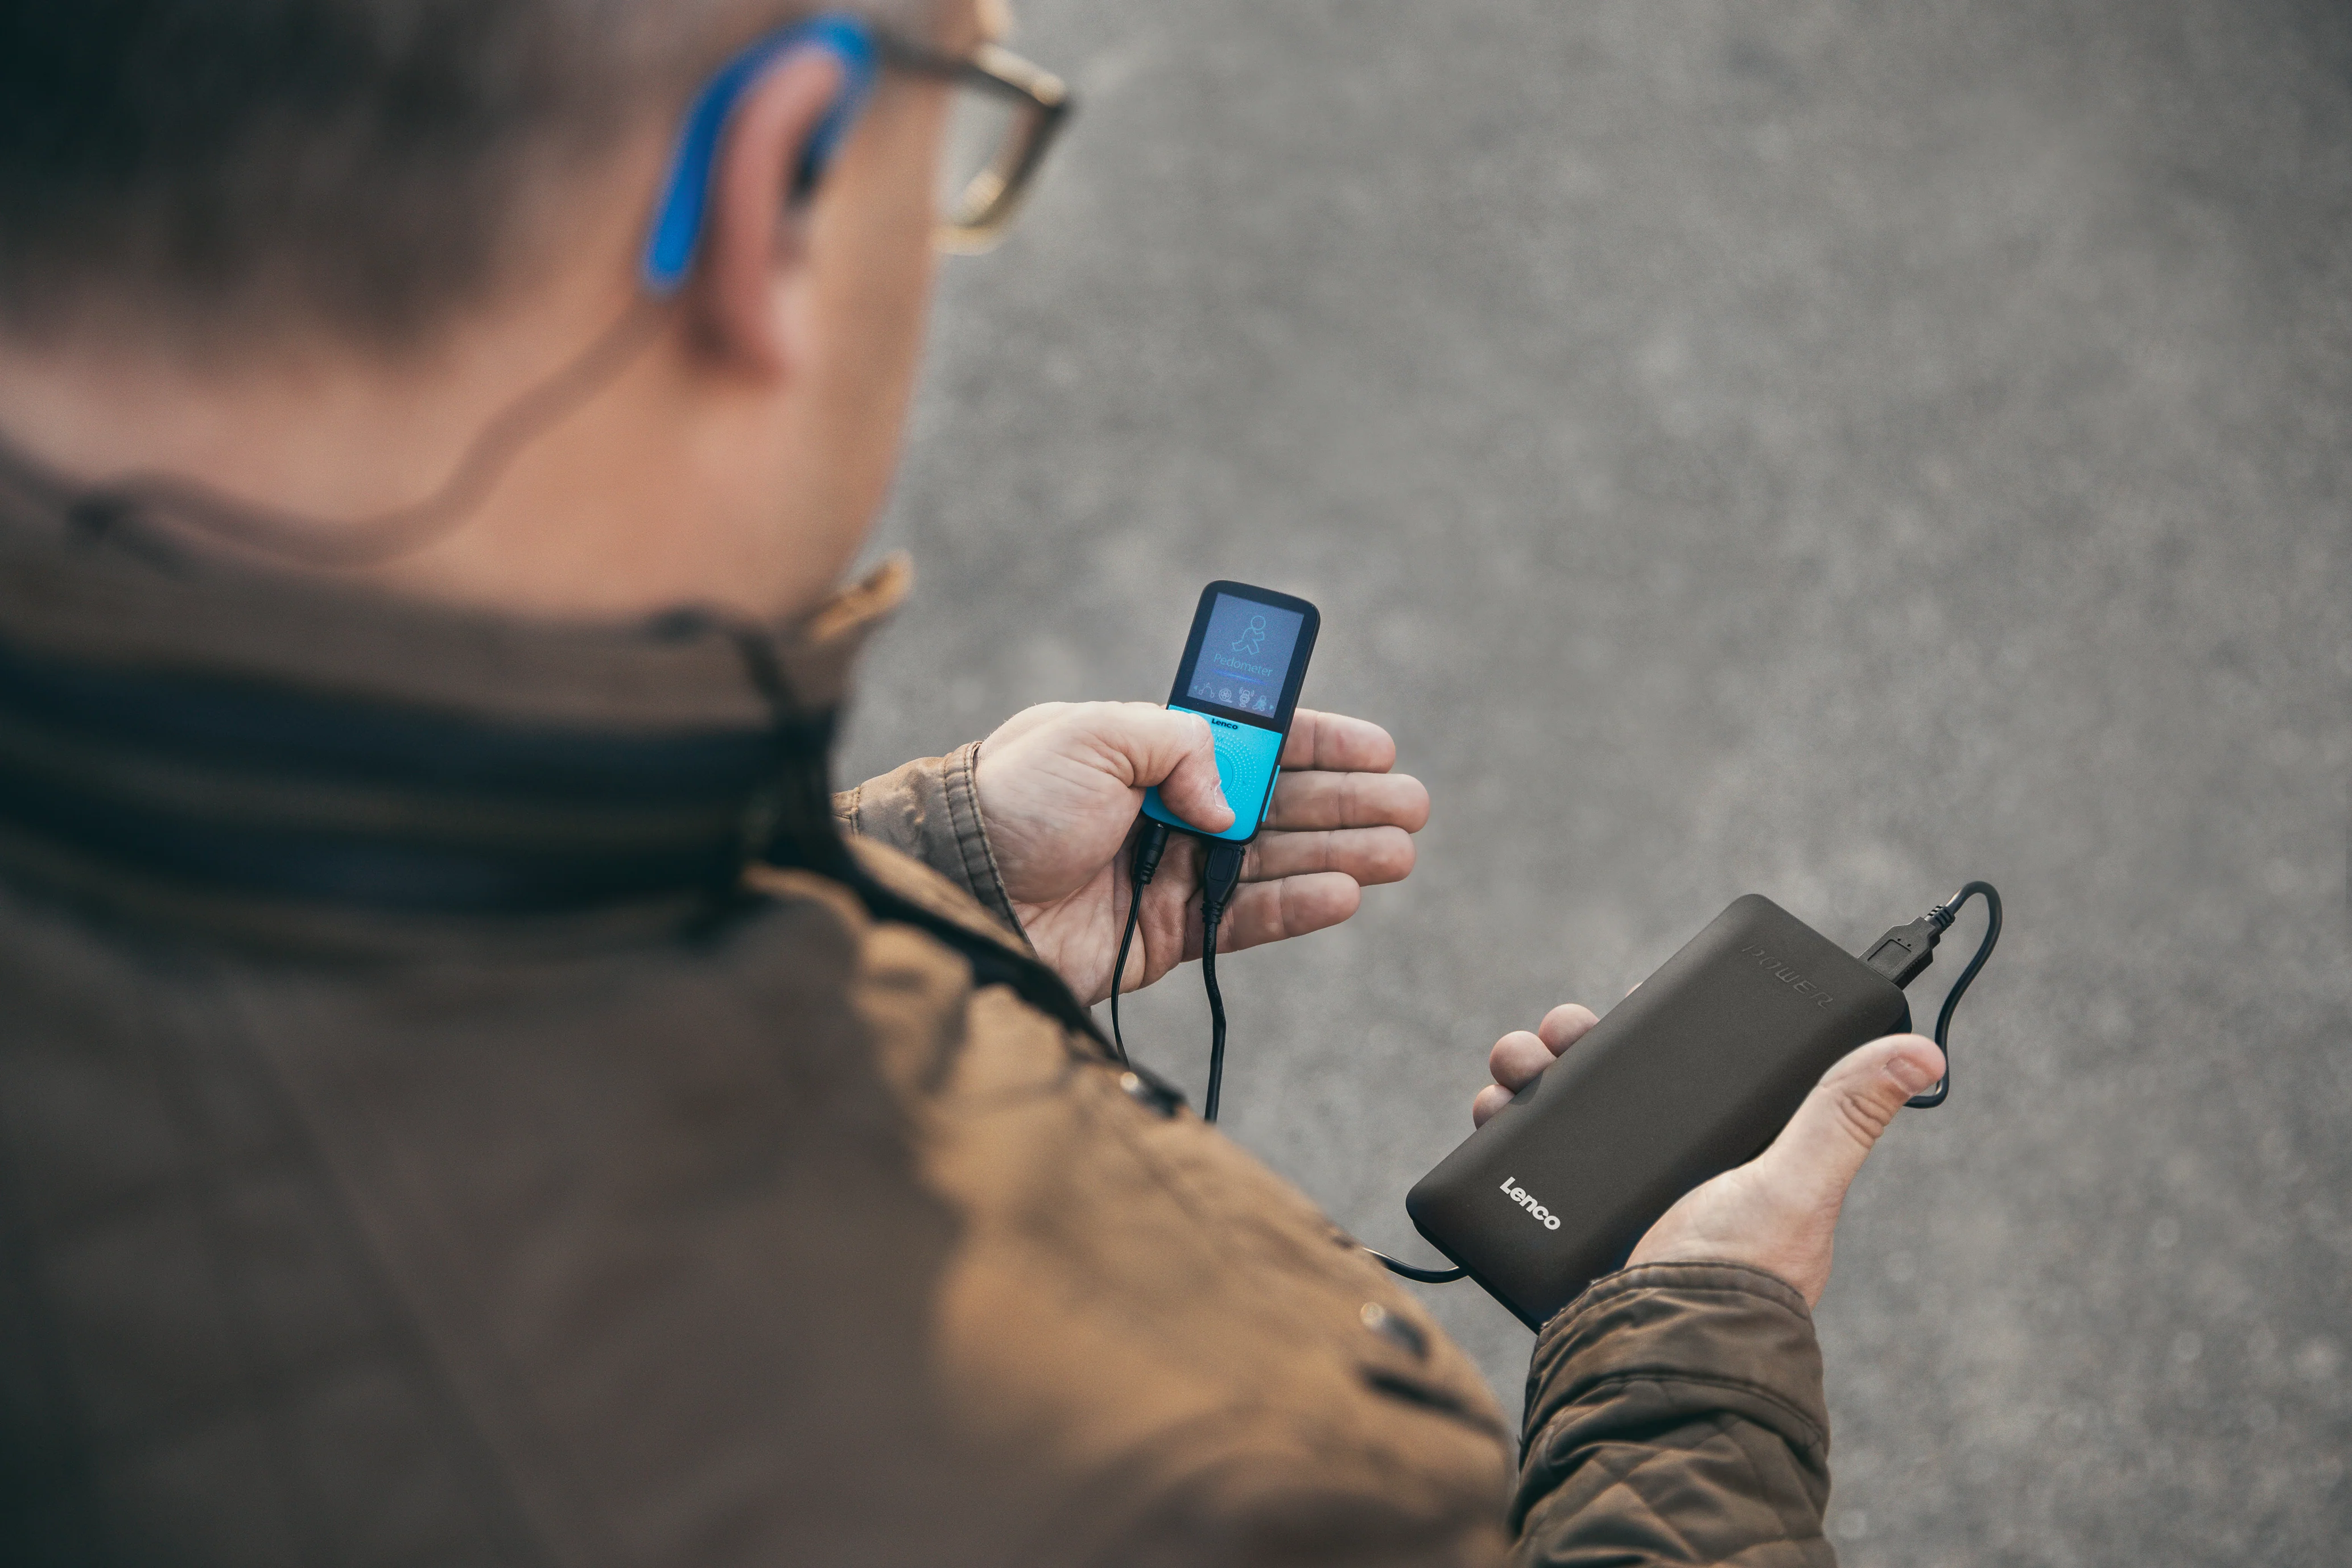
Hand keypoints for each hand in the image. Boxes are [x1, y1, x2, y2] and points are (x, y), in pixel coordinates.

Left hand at [973, 702, 1428, 1005]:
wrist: (960, 884)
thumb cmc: (1013, 798)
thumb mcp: (1093, 734)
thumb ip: (1181, 745)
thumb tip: (1230, 804)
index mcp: (1153, 749)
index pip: (1256, 740)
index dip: (1319, 742)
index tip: (1376, 748)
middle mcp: (1170, 808)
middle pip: (1281, 803)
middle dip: (1349, 803)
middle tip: (1413, 806)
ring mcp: (1173, 872)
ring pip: (1276, 861)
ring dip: (1341, 854)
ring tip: (1400, 852)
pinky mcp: (1167, 934)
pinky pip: (1246, 919)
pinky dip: (1298, 907)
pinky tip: (1345, 894)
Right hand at [1475, 1007, 1944, 1304]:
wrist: (1655, 1355)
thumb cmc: (1737, 1276)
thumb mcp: (1796, 1184)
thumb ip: (1842, 1116)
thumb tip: (1926, 1052)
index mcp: (1722, 1149)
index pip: (1680, 1065)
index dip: (1648, 1024)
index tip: (1625, 997)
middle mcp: (1662, 1168)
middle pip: (1604, 1076)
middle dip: (1572, 1039)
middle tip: (1559, 1031)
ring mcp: (1605, 1194)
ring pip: (1553, 1105)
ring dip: (1526, 1069)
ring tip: (1515, 1066)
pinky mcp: (1556, 1219)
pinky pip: (1516, 1155)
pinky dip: (1498, 1122)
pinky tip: (1490, 1108)